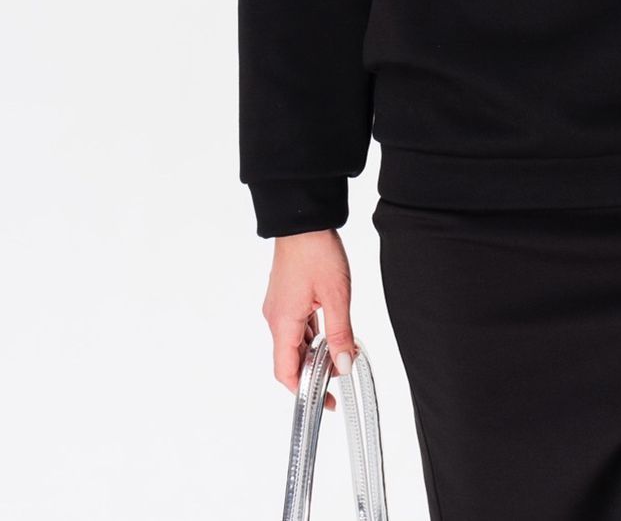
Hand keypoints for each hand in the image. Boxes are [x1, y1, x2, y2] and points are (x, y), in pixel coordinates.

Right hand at [262, 229, 356, 412]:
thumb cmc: (316, 250)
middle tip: (339, 380)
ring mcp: (279, 307)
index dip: (305, 392)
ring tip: (339, 357)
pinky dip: (312, 335)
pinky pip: (297, 326)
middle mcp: (275, 318)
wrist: (303, 219)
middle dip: (313, 374)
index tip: (326, 402)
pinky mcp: (285, 297)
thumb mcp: (336, 295)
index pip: (287, 372)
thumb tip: (343, 365)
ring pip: (295, 342)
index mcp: (283, 323)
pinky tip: (329, 333)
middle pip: (290, 359)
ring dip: (314, 353)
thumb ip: (340, 333)